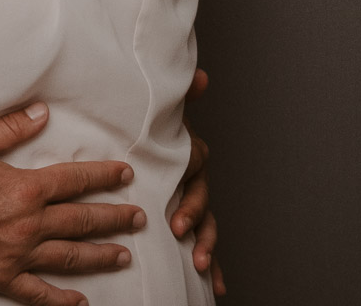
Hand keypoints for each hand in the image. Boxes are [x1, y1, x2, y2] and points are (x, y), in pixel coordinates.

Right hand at [0, 103, 143, 305]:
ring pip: (70, 256)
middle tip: (139, 218)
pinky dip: (62, 301)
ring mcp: (19, 255)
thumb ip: (11, 128)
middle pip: (83, 220)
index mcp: (26, 188)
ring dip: (101, 255)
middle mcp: (30, 223)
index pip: (76, 180)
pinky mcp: (3, 279)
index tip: (125, 175)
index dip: (104, 176)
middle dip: (115, 218)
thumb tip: (43, 112)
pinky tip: (81, 302)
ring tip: (124, 255)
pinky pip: (39, 294)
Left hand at [170, 68, 223, 294]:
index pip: (193, 165)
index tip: (174, 211)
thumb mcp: (160, 115)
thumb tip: (201, 75)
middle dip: (193, 217)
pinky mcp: (190, 224)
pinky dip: (212, 264)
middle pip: (200, 199)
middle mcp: (193, 179)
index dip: (187, 187)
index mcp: (185, 154)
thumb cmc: (151, 133)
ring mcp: (193, 203)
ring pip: (206, 225)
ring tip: (198, 263)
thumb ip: (179, 97)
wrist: (144, 147)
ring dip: (205, 244)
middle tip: (179, 230)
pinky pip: (204, 245)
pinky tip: (216, 285)